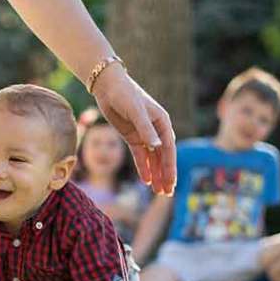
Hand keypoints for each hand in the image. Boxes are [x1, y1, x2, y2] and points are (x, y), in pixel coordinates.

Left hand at [91, 63, 176, 195]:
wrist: (108, 87)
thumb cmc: (125, 94)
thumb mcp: (136, 111)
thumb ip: (146, 129)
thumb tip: (157, 147)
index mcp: (162, 123)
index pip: (168, 149)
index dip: (169, 167)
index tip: (171, 183)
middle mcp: (156, 130)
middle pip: (162, 157)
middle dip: (165, 175)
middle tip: (167, 193)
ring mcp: (144, 134)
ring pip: (152, 158)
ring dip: (155, 174)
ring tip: (158, 191)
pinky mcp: (132, 136)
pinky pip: (140, 155)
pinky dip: (143, 167)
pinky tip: (146, 180)